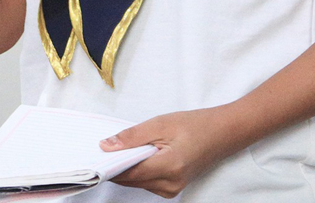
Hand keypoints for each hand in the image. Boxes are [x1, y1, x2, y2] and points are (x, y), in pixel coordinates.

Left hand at [101, 107, 233, 198]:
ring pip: (137, 182)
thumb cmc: (194, 125)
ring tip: (116, 149)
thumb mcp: (160, 124)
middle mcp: (170, 184)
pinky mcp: (173, 188)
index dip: (108, 164)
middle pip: (131, 180)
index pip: (128, 172)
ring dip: (125, 168)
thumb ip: (132, 137)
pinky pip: (146, 182)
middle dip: (114, 166)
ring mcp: (172, 189)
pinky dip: (137, 170)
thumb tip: (106, 146)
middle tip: (100, 148)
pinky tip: (133, 156)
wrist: (222, 133)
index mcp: (168, 167)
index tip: (92, 154)